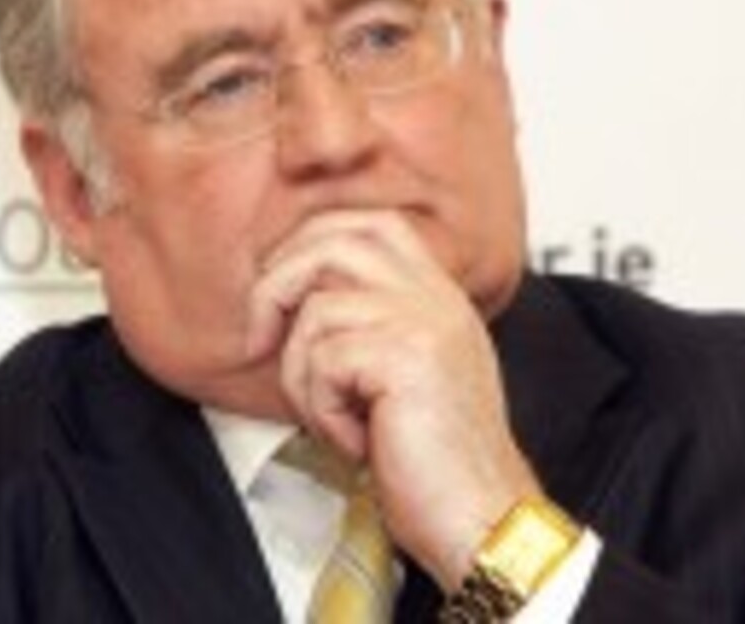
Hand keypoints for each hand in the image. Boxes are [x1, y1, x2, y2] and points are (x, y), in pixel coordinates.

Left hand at [248, 210, 540, 588]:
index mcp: (439, 297)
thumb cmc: (435, 466)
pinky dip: (323, 410)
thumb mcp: (407, 378)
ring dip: (303, 376)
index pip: (370, 224)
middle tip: (260, 340)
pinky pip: (323, 360)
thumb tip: (294, 302)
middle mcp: (437, 299)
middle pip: (335, 238)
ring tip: (336, 418)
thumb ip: (372, 328)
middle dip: (277, 285)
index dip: (309, 246)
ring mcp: (425, 321)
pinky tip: (359, 440)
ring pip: (316, 310)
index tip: (278, 299)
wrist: (483, 519)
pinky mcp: (407, 356)